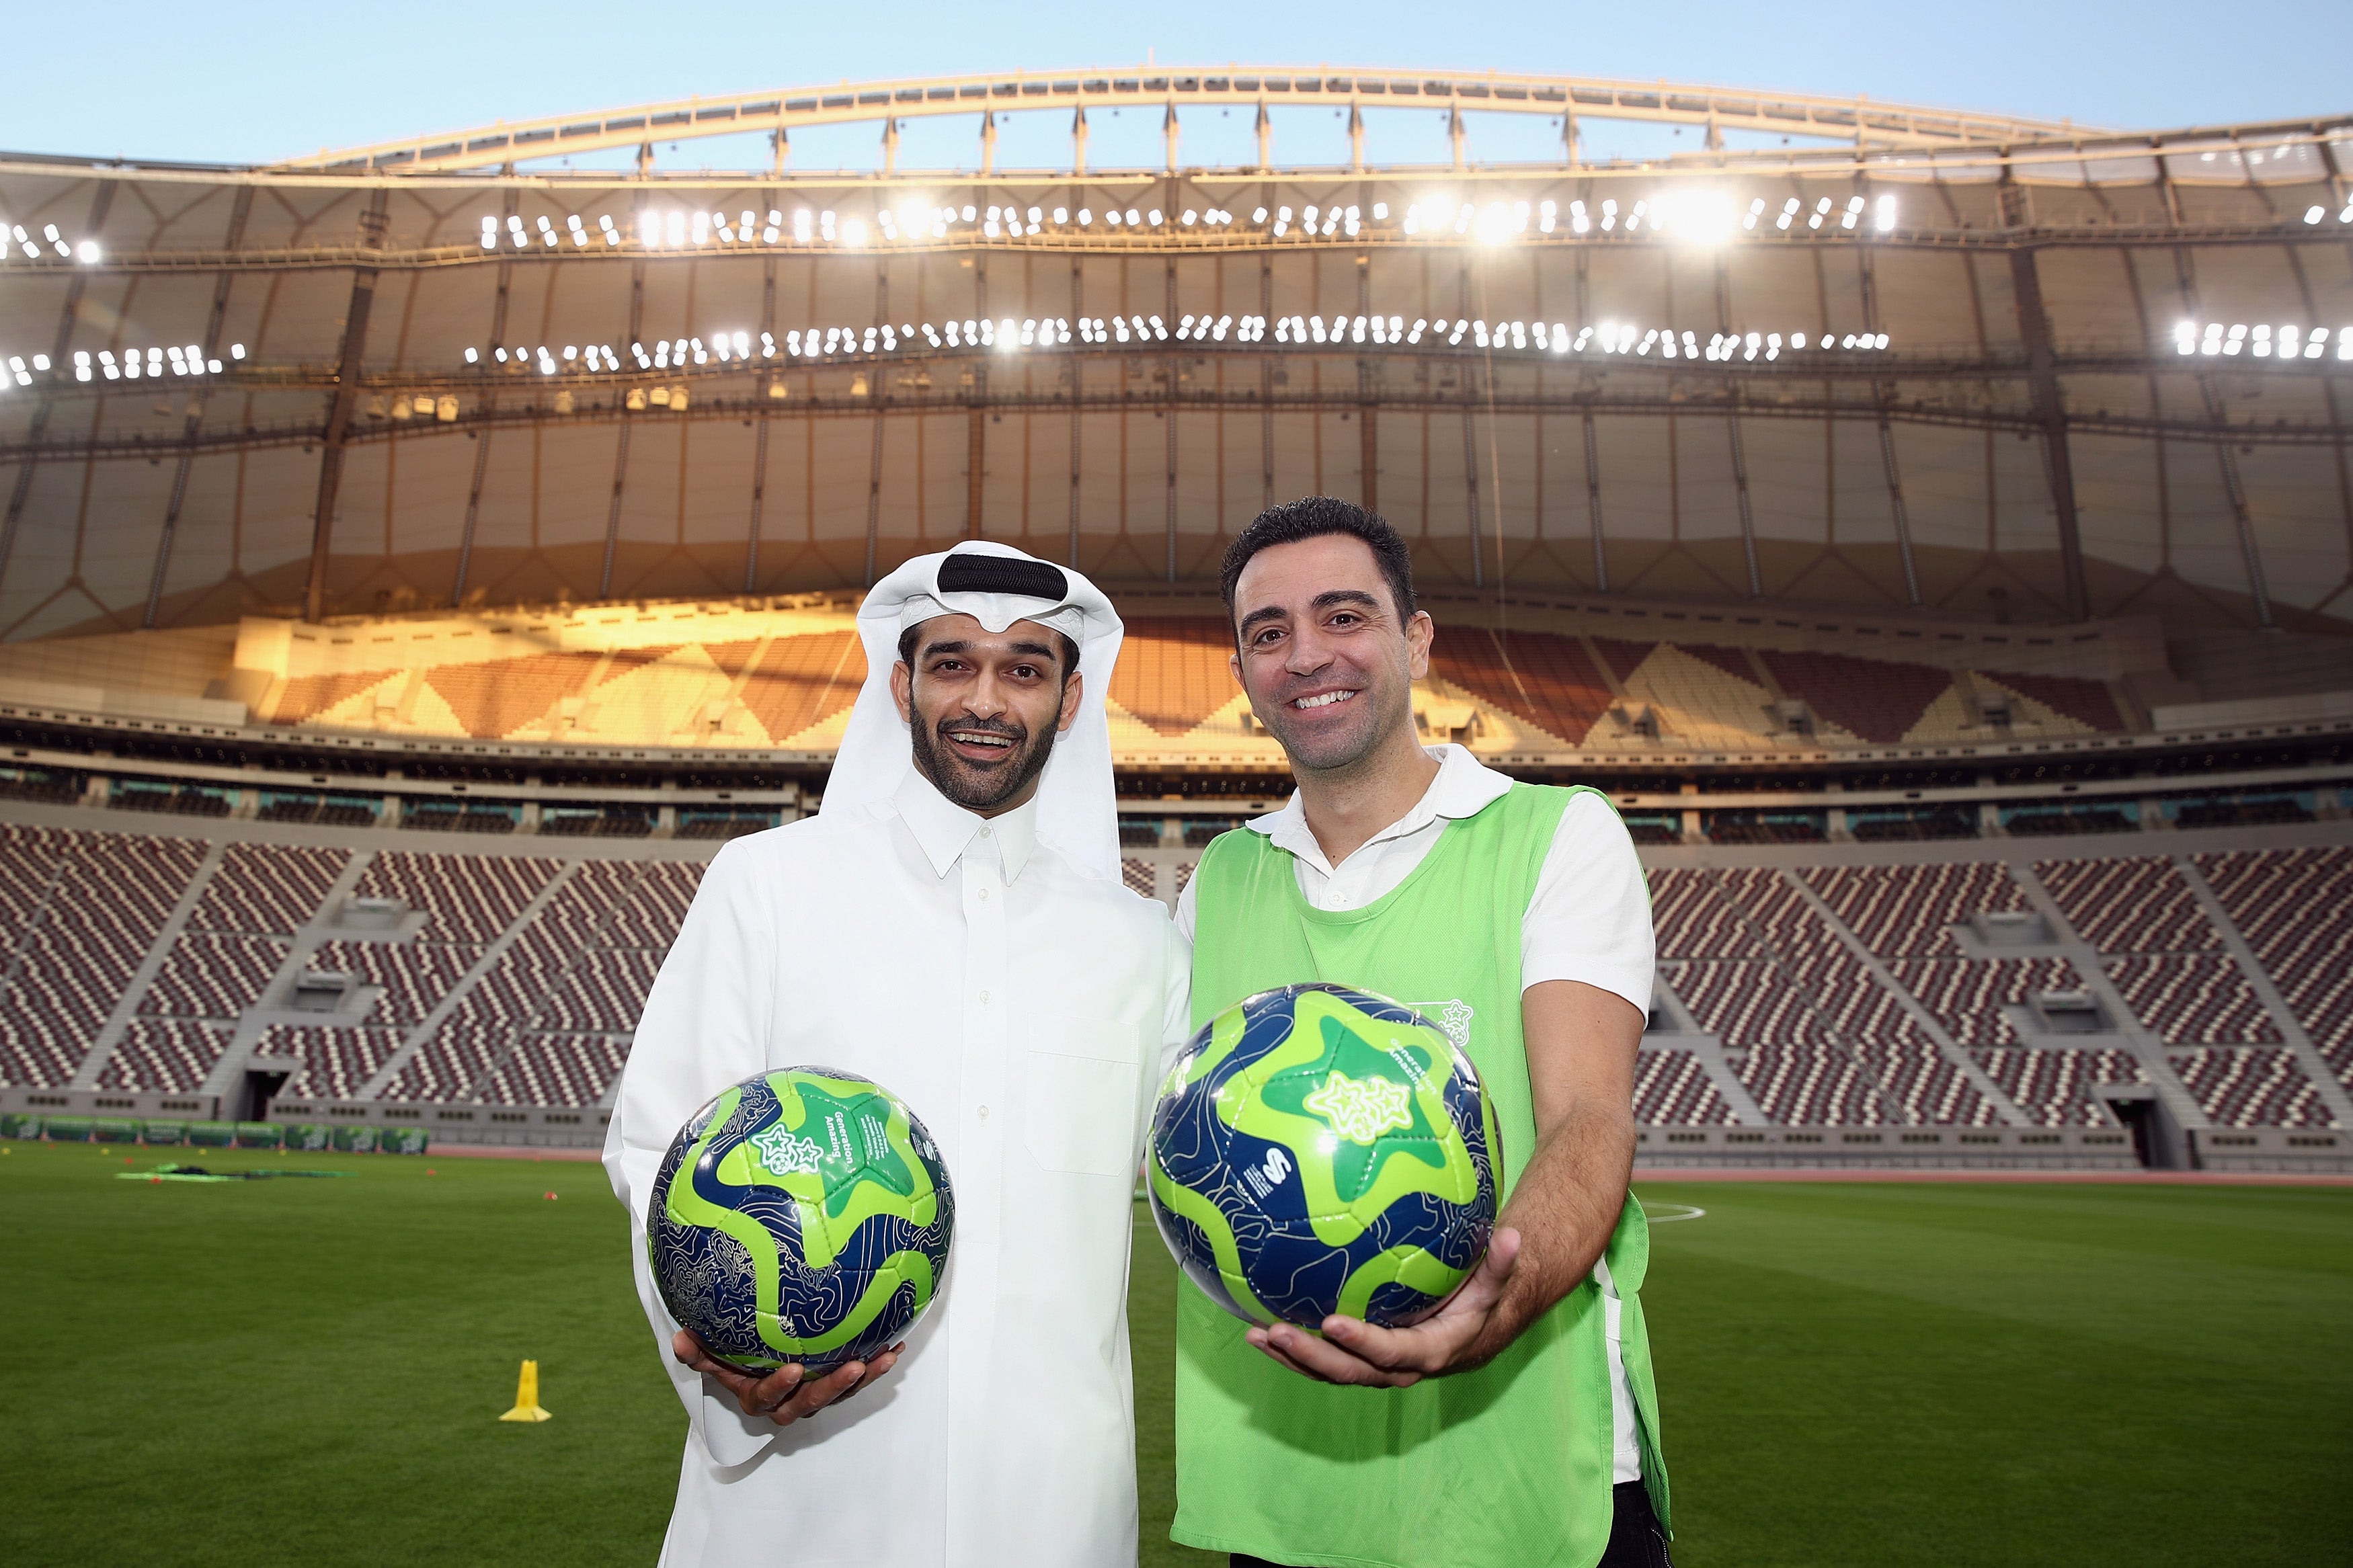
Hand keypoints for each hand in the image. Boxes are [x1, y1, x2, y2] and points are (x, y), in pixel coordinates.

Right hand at [671, 1329, 903, 1426]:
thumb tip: (679, 1339)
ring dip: (863, 1378)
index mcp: (758, 1397)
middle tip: (854, 1367)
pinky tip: (895, 1347)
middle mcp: (787, 1404)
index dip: (779, 1387)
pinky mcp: (833, 1388)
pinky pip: (856, 1382)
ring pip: (839, 1394)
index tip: (793, 1369)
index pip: (766, 1398)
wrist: (753, 1377)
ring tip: (883, 1358)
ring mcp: (812, 1398)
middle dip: (833, 1387)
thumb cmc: (733, 1364)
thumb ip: (698, 1354)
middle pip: (811, 1402)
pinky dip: (876, 1367)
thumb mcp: (714, 1361)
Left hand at [1244, 1227, 1522, 1387]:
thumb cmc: (1482, 1299)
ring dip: (1292, 1356)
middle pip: (1349, 1371)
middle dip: (1310, 1355)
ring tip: (1256, 1334)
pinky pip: (1324, 1361)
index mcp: (1429, 1352)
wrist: (1477, 1330)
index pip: (1391, 1352)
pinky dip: (1293, 1351)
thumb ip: (1500, 1263)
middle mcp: (1397, 1369)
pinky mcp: (1358, 1359)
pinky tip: (1259, 1329)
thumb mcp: (1495, 1282)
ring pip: (1329, 1371)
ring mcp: (1374, 1367)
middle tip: (1275, 1330)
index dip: (1362, 1342)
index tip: (1332, 1321)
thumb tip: (1511, 1236)